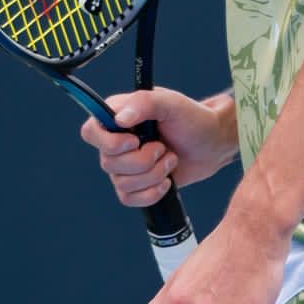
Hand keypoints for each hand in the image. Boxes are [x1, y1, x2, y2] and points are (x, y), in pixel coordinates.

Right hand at [78, 86, 235, 208]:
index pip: (90, 132)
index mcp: (117, 117)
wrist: (212, 145)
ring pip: (120, 184)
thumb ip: (144, 103)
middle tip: (162, 148)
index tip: (134, 141)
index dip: (108, 143)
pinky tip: (166, 182)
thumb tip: (119, 120)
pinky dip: (151, 193)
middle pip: (108, 163)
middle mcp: (116, 142)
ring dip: (152, 175)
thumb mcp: (171, 103)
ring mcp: (125, 166)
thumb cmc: (193, 119)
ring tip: (170, 160)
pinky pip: (129, 199)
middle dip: (142, 161)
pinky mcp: (136, 185)